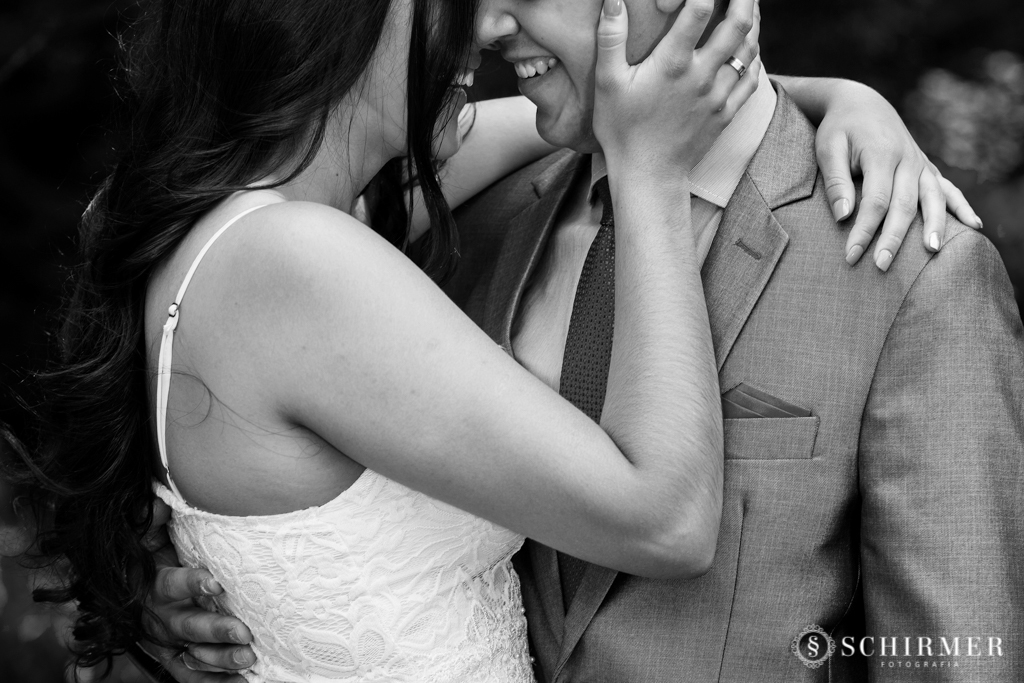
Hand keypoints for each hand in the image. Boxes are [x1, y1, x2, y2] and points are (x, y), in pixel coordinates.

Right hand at [137, 498, 254, 681]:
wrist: (127, 595)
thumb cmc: (149, 560)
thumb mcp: (145, 538)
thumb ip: (151, 521)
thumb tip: (158, 503)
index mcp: (157, 585)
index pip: (173, 583)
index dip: (193, 583)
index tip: (217, 580)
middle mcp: (162, 617)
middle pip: (189, 625)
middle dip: (217, 630)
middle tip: (245, 632)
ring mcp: (169, 641)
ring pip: (194, 654)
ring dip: (221, 659)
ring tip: (249, 658)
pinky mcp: (176, 658)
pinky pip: (193, 676)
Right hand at [593, 0, 760, 177]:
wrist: (647, 175)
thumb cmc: (622, 129)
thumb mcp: (607, 83)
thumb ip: (610, 37)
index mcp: (672, 63)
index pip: (700, 9)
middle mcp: (702, 76)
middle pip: (737, 25)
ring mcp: (718, 96)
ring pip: (749, 50)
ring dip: (753, 24)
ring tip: (749, 8)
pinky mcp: (726, 114)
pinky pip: (751, 80)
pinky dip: (755, 59)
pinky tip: (749, 50)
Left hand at [814, 81, 982, 270]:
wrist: (862, 103)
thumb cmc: (839, 129)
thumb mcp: (828, 148)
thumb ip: (835, 181)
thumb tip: (844, 216)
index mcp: (881, 154)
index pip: (875, 201)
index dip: (864, 231)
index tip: (851, 255)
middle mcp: (907, 159)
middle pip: (905, 205)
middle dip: (894, 238)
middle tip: (882, 267)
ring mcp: (921, 163)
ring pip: (933, 198)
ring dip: (934, 226)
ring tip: (932, 251)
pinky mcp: (926, 168)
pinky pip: (948, 189)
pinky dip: (961, 207)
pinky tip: (974, 226)